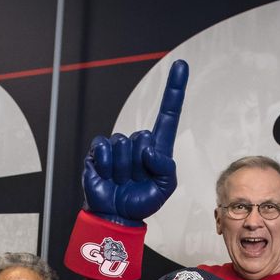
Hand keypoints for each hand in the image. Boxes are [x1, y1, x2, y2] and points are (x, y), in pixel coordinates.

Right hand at [83, 59, 187, 223]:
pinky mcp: (99, 152)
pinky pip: (103, 147)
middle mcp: (138, 142)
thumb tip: (148, 150)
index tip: (180, 65)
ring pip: (123, 144)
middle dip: (139, 162)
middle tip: (134, 179)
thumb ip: (165, 167)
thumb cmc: (142, 201)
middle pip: (142, 137)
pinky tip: (108, 175)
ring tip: (121, 180)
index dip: (174, 89)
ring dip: (123, 168)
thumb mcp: (165, 187)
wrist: (116, 215)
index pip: (168, 114)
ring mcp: (118, 146)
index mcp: (158, 147)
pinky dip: (106, 164)